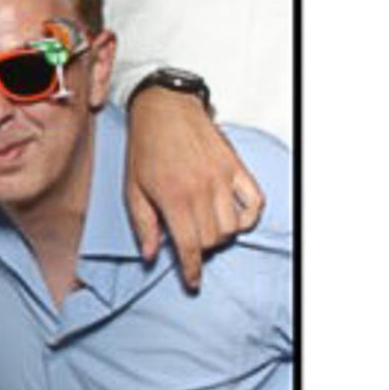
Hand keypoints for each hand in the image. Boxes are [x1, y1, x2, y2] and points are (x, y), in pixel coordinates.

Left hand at [124, 94, 264, 295]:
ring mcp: (221, 177)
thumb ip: (143, 225)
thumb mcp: (133, 189)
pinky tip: (237, 220)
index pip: (189, 247)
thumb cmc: (145, 147)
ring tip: (207, 227)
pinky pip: (254, 201)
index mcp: (173, 198)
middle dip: (201, 249)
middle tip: (190, 239)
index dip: (191, 271)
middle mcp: (201, 190)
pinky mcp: (234, 166)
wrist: (164, 107)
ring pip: (231, 227)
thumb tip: (152, 256)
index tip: (193, 282)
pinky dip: (249, 217)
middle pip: (212, 240)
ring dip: (221, 235)